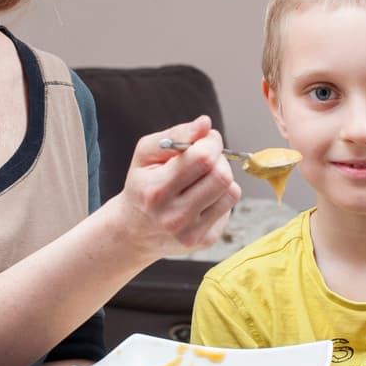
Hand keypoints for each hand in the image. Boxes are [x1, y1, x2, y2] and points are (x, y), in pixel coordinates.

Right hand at [111, 115, 240, 259]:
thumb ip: (176, 134)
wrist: (133, 230)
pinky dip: (219, 197)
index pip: (203, 159)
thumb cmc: (141, 185)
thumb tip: (206, 124)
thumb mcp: (146, 154)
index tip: (205, 139)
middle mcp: (174, 216)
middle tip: (205, 158)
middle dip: (218, 159)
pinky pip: (229, 207)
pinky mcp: (205, 241)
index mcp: (156, 191)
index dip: (211, 142)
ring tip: (201, 179)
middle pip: (222, 176)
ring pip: (231, 191)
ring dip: (221, 178)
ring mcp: (191, 232)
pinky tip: (200, 198)